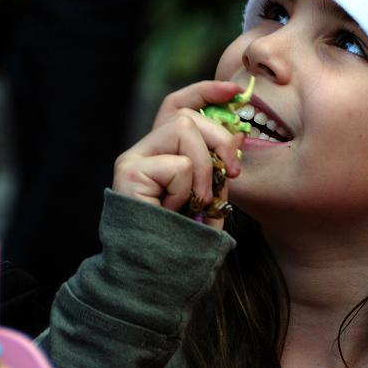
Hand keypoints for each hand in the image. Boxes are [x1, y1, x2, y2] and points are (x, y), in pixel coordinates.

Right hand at [112, 81, 246, 228]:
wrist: (157, 276)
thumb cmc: (184, 240)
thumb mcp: (212, 195)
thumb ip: (219, 164)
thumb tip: (239, 129)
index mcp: (163, 152)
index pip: (179, 105)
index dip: (205, 91)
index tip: (234, 90)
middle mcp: (144, 150)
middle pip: (187, 115)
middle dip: (220, 139)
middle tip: (232, 171)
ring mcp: (133, 158)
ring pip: (183, 129)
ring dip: (203, 166)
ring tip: (197, 200)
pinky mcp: (128, 171)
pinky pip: (177, 164)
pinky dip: (186, 189)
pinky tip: (173, 210)